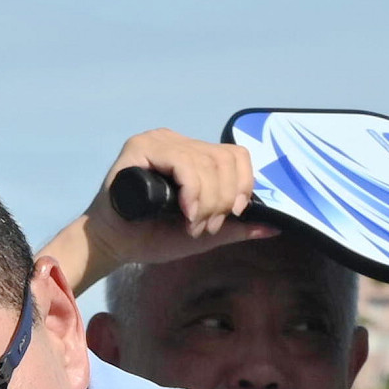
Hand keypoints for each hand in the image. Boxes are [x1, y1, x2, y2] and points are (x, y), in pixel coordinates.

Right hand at [81, 130, 268, 275]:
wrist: (116, 246)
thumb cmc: (153, 237)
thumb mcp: (205, 233)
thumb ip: (236, 227)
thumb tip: (273, 226)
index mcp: (193, 155)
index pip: (235, 154)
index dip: (243, 184)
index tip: (233, 213)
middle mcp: (178, 142)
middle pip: (224, 159)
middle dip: (223, 201)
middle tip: (204, 226)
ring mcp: (159, 141)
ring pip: (207, 163)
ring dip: (206, 202)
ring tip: (190, 223)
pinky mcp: (142, 147)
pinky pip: (183, 163)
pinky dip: (192, 191)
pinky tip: (185, 211)